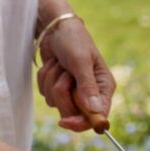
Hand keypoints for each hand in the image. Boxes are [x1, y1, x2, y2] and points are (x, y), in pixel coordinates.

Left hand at [36, 18, 114, 132]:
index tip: (64, 121)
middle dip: (62, 94)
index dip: (81, 123)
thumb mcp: (81, 61)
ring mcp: (73, 92)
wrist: (55, 28)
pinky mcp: (59, 88)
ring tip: (60, 65)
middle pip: (73, 114)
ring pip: (56, 103)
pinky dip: (45, 79)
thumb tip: (95, 110)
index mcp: (104, 87)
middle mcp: (90, 93)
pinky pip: (46, 94)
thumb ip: (87, 87)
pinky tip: (53, 64)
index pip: (97, 116)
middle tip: (64, 74)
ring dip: (52, 82)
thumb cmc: (74, 40)